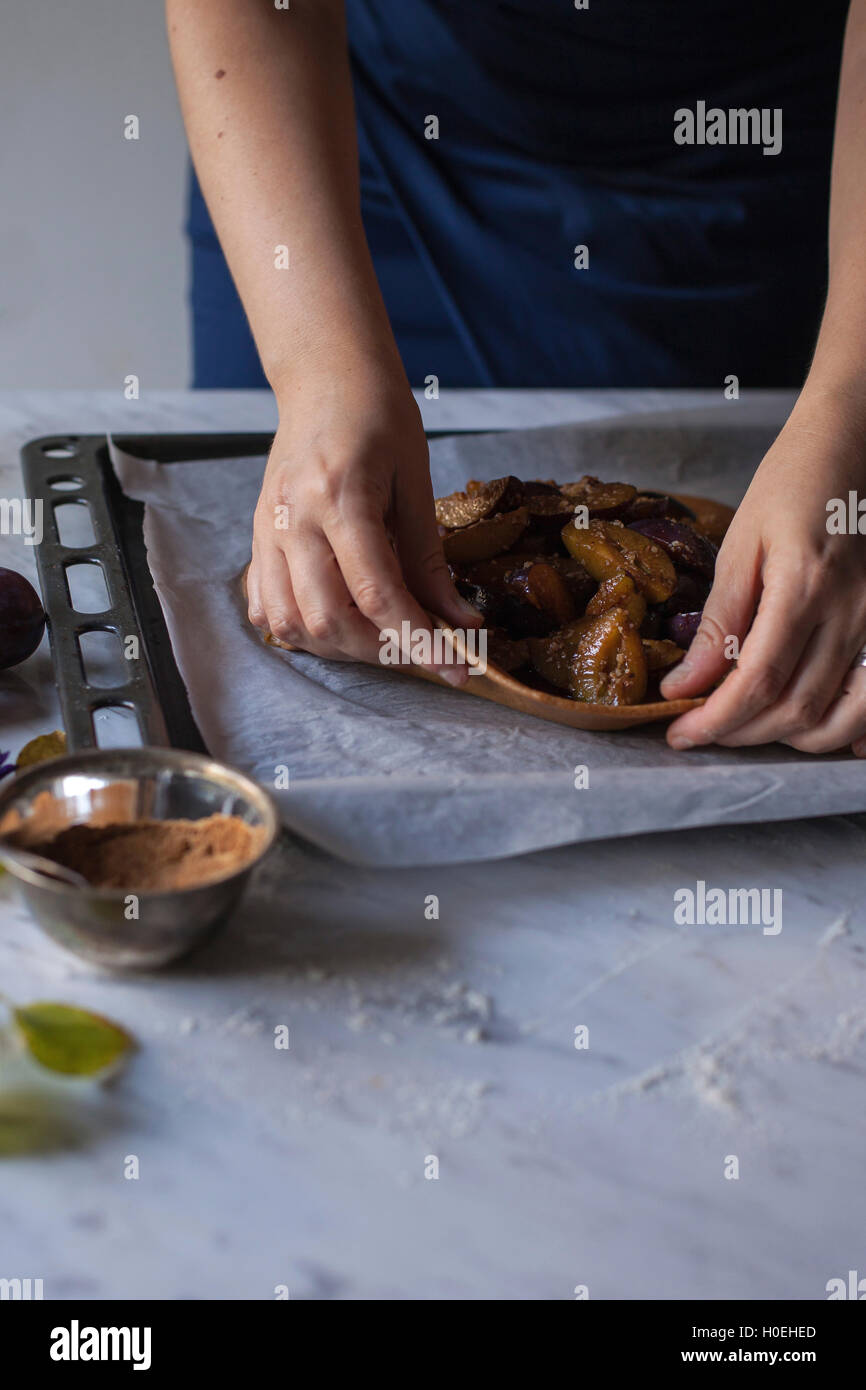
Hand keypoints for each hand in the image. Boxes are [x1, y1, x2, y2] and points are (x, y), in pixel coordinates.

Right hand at [246, 352, 479, 682]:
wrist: (326, 377)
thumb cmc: (379, 417)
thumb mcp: (417, 482)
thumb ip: (430, 560)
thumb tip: (458, 622)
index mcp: (341, 498)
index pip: (379, 594)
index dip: (419, 640)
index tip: (456, 668)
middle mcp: (295, 520)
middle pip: (329, 619)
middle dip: (381, 650)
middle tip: (421, 646)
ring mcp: (267, 530)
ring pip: (290, 622)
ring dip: (339, 645)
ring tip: (380, 635)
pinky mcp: (256, 536)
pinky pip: (264, 606)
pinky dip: (298, 628)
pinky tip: (335, 620)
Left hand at [661, 401, 865, 754]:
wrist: (854, 446)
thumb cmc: (792, 484)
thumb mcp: (741, 543)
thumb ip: (718, 621)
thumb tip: (687, 685)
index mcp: (805, 589)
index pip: (758, 682)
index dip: (716, 719)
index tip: (678, 732)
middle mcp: (850, 615)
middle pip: (797, 710)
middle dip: (741, 734)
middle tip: (699, 731)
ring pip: (838, 717)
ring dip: (786, 737)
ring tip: (743, 728)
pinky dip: (839, 728)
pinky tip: (801, 727)